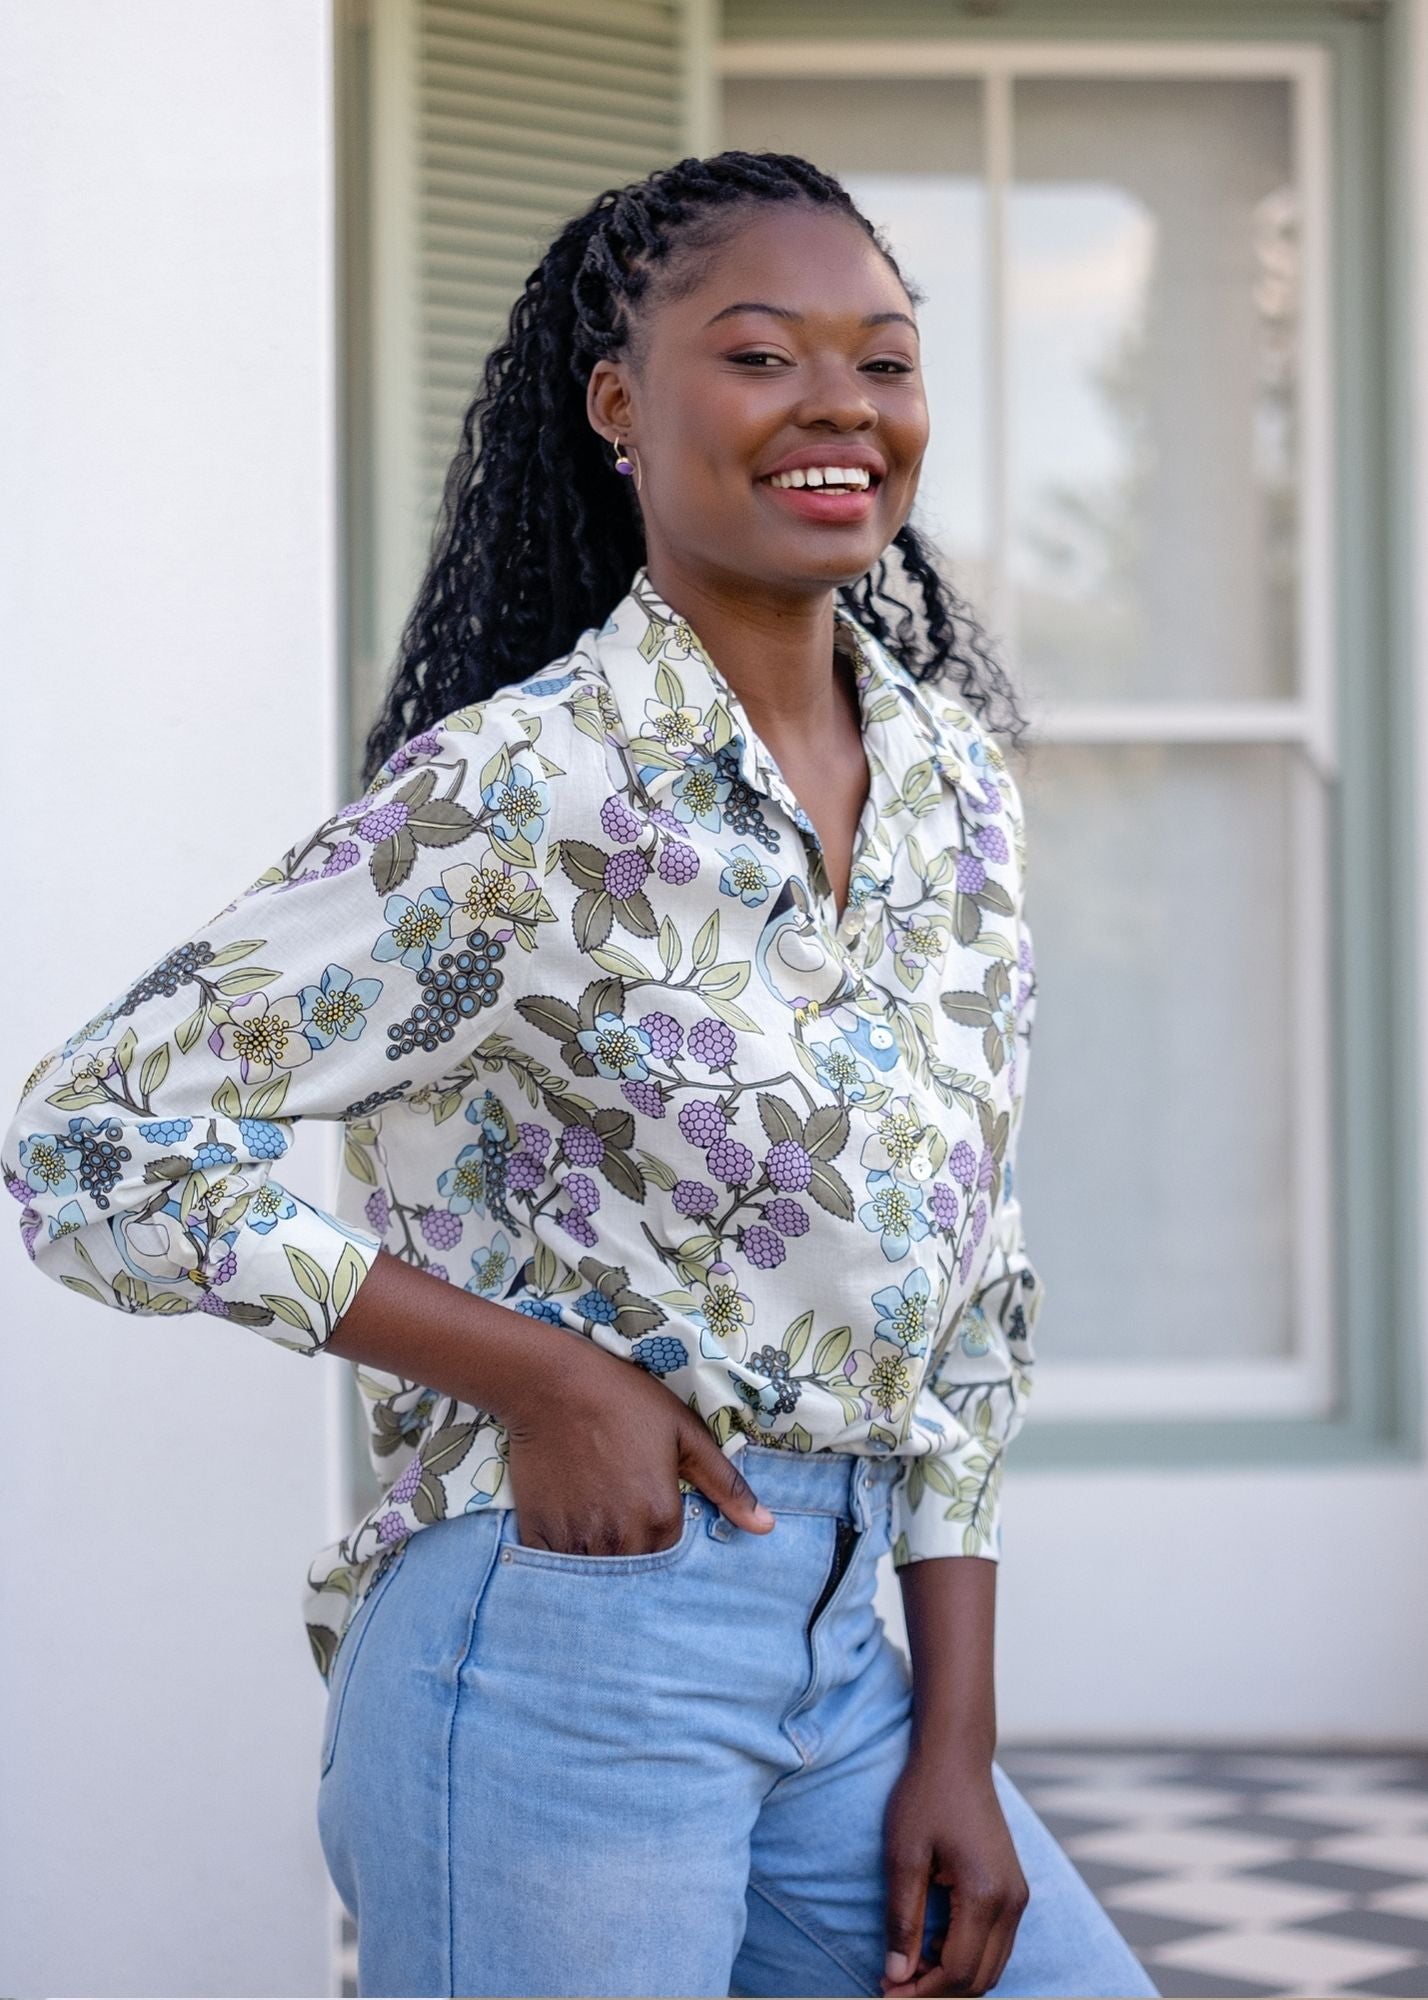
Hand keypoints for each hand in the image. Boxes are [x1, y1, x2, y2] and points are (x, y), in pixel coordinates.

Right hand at [504, 1334, 775, 1553]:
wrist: (553, 1383)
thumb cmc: (624, 1401)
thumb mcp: (684, 1432)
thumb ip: (725, 1483)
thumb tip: (767, 1527)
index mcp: (660, 1516)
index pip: (673, 1558)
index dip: (665, 1540)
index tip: (651, 1516)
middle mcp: (621, 1537)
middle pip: (635, 1571)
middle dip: (634, 1553)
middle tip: (620, 1514)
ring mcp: (577, 1538)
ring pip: (596, 1573)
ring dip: (599, 1557)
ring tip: (595, 1518)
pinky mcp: (539, 1533)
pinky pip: (555, 1567)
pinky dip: (562, 1556)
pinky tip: (566, 1523)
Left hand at [880, 1752, 1027, 1996]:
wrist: (957, 1754)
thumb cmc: (925, 1797)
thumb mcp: (903, 1857)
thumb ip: (903, 1920)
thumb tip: (896, 1977)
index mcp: (985, 1894)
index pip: (957, 1971)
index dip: (920, 1993)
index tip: (885, 1992)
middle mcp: (1012, 1902)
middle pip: (979, 1979)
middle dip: (936, 1992)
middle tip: (893, 1986)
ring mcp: (1018, 1896)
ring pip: (992, 1967)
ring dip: (953, 1978)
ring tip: (909, 1968)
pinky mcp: (1015, 1889)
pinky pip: (996, 1945)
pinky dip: (967, 1958)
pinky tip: (933, 1946)